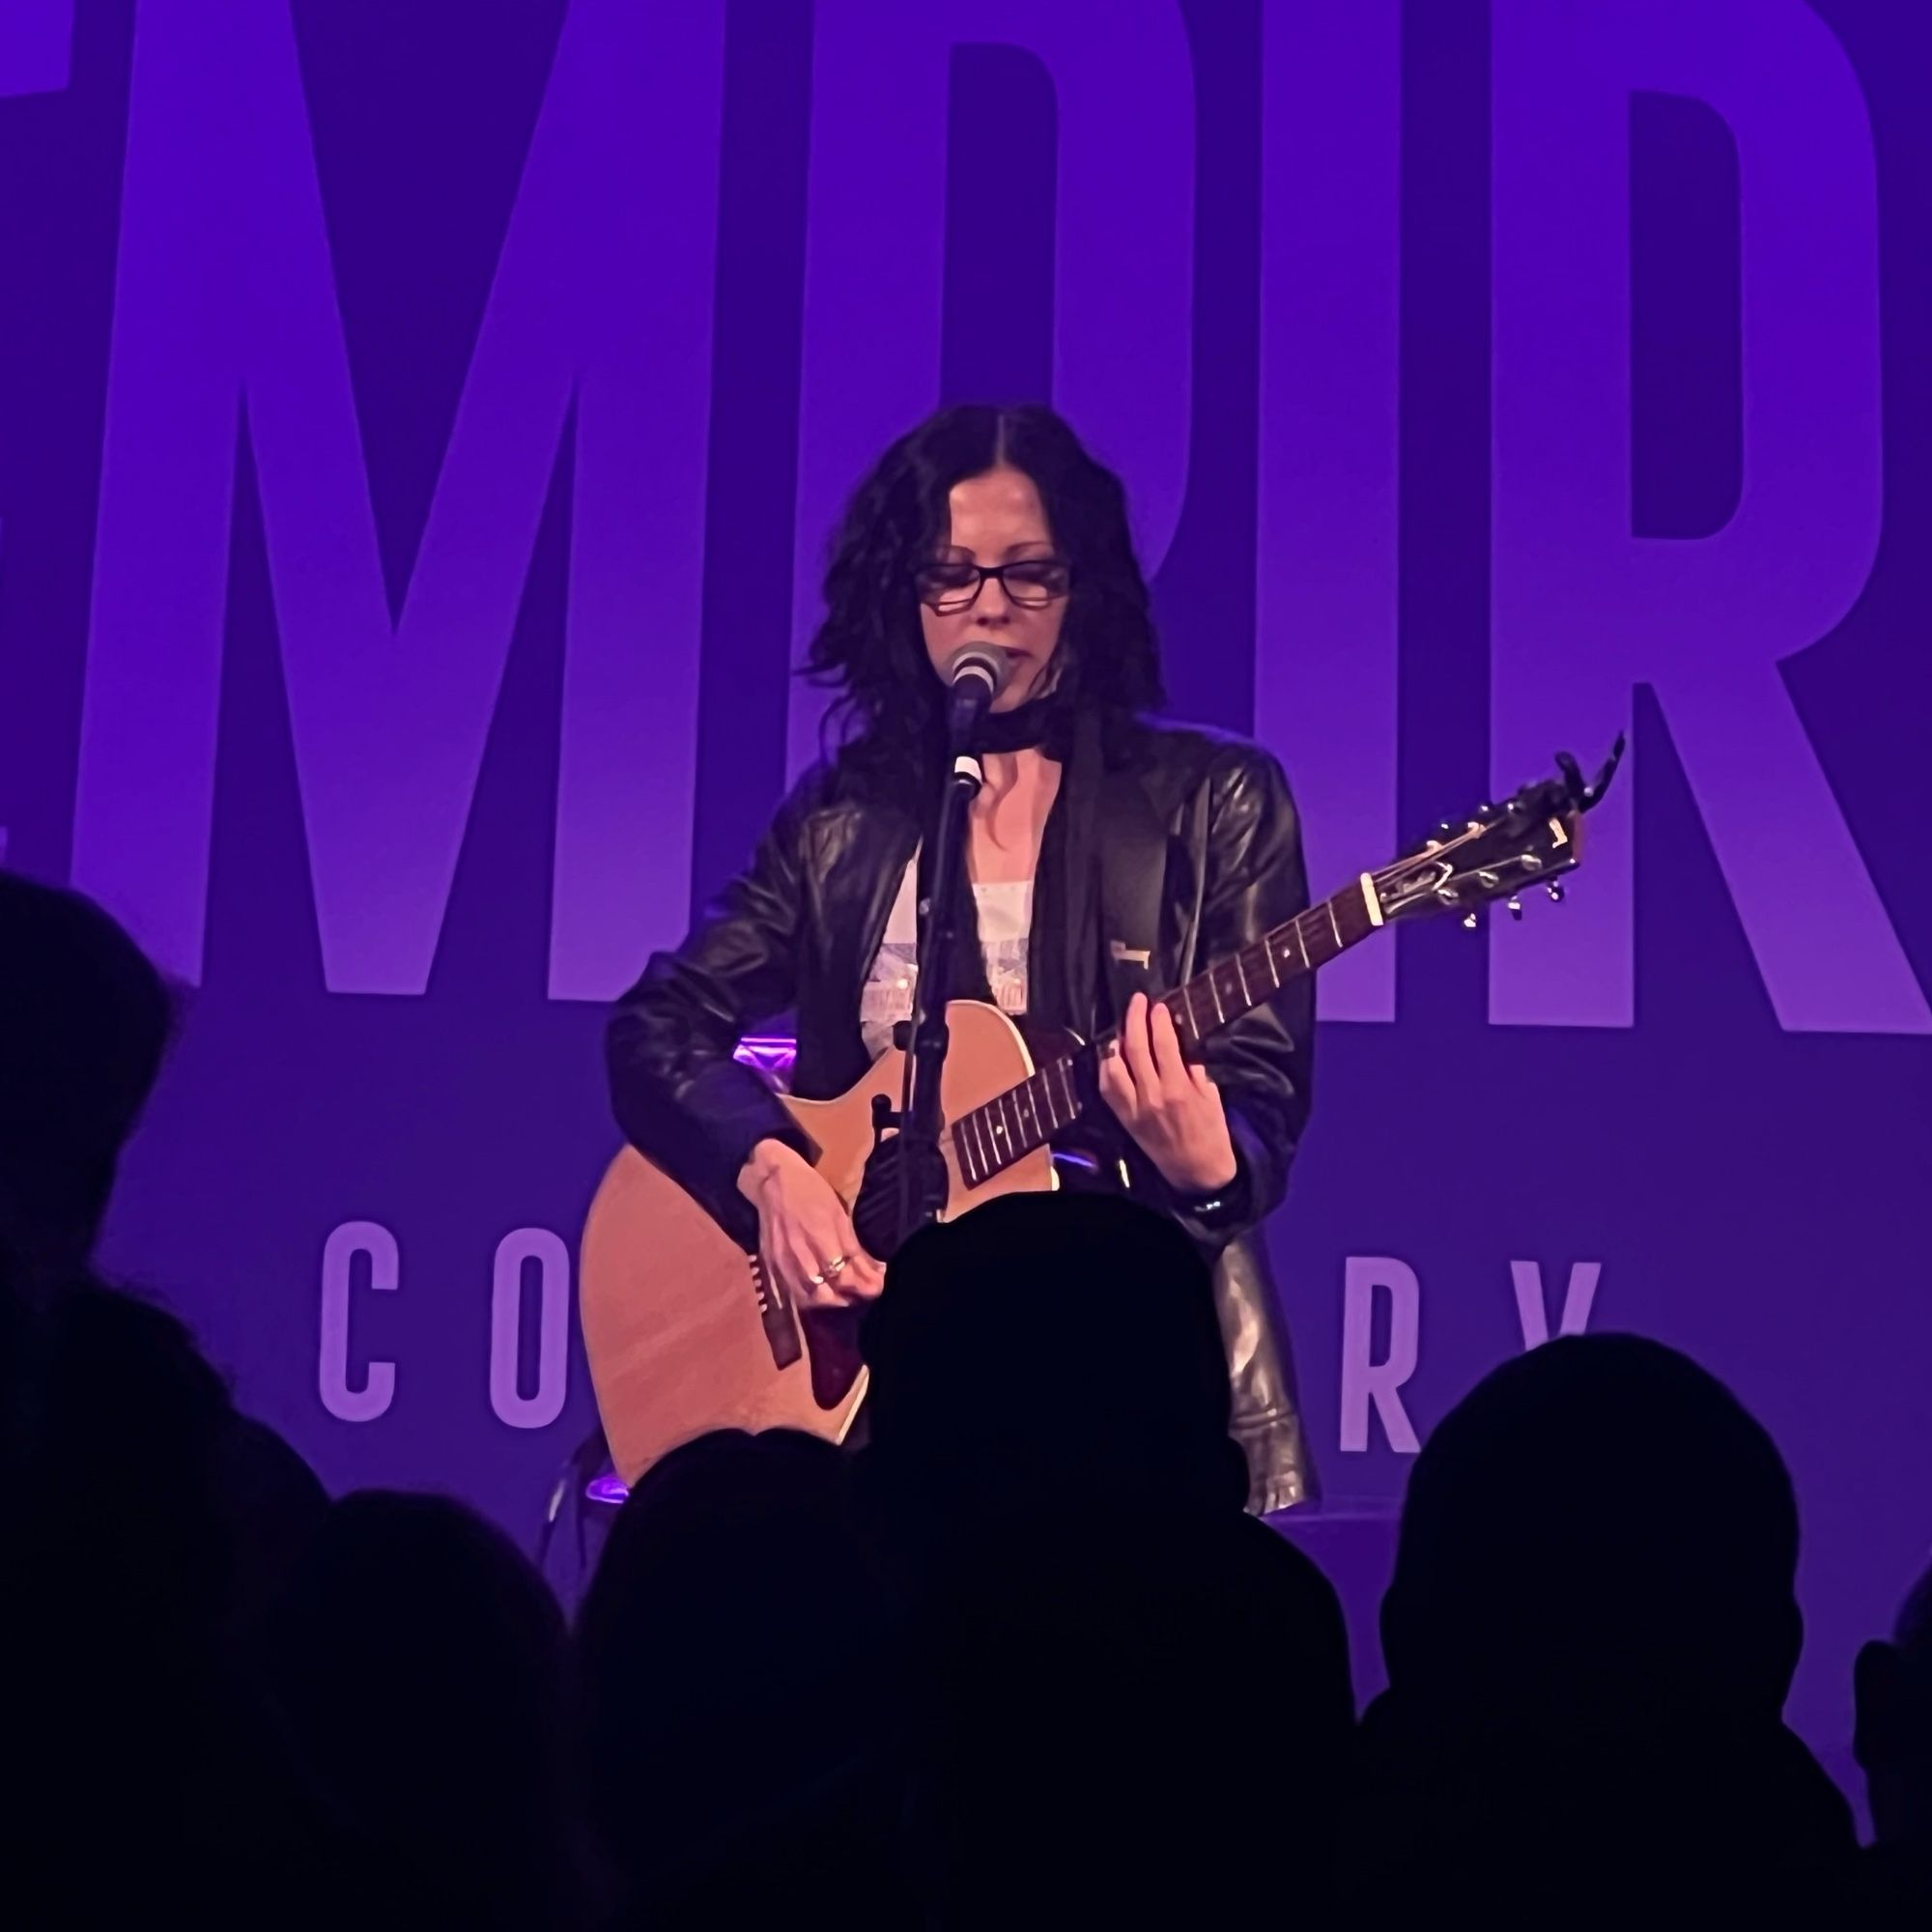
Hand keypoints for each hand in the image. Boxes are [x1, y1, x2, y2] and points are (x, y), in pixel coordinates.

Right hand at [736, 1140, 884, 1311]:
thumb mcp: (839, 1214)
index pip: (845, 1277)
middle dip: (849, 1297)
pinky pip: (793, 1292)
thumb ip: (853, 1247)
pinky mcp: (772, 1265)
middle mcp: (800, 1256)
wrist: (773, 1182)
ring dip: (830, 1301)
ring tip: (844, 1295)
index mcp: (821, 1238)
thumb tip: (875, 1270)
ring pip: (809, 1298)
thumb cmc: (812, 1192)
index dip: (865, 1286)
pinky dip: (811, 1298)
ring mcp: (784, 1263)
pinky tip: (822, 1292)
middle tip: (862, 1292)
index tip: (878, 1286)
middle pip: (827, 1294)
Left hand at [1097, 992, 1239, 1195]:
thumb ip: (1194, 1068)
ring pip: (1114, 1067)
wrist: (1197, 1172)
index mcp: (1178, 1089)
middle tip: (1137, 1001)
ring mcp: (1134, 1108)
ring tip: (1124, 1027)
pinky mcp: (1124, 1119)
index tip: (1158, 1005)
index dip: (1158, 1020)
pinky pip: (1108, 1088)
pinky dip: (1107, 1068)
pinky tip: (1112, 1055)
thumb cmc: (1211, 1131)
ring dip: (1116, 1042)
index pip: (1163, 1044)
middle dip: (1134, 1019)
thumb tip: (1180, 1039)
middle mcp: (1151, 1096)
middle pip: (1135, 1048)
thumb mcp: (1211, 1096)